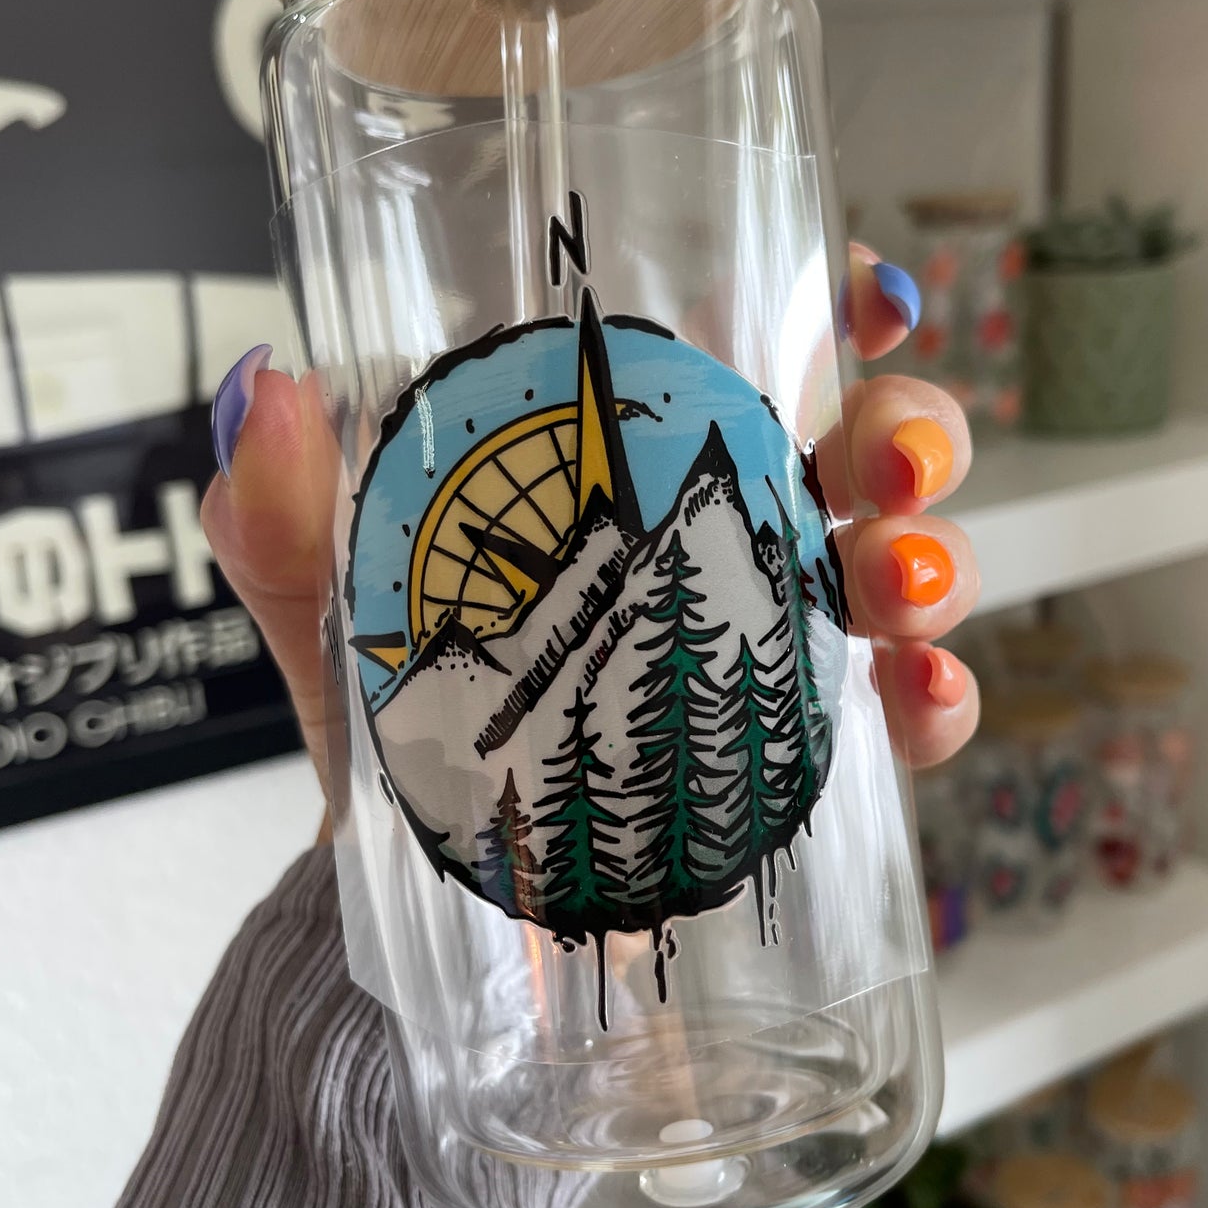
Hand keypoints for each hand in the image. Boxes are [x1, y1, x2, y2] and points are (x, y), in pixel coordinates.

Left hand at [201, 243, 979, 813]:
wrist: (421, 909)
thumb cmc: (392, 730)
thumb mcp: (328, 613)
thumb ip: (285, 517)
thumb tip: (270, 392)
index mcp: (629, 465)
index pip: (750, 349)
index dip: (831, 306)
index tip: (867, 299)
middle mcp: (721, 534)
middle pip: (858, 446)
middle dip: (904, 433)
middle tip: (879, 466)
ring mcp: (773, 640)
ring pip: (898, 564)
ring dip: (930, 557)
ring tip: (899, 584)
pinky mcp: (803, 753)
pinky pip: (902, 713)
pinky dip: (937, 698)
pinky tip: (920, 697)